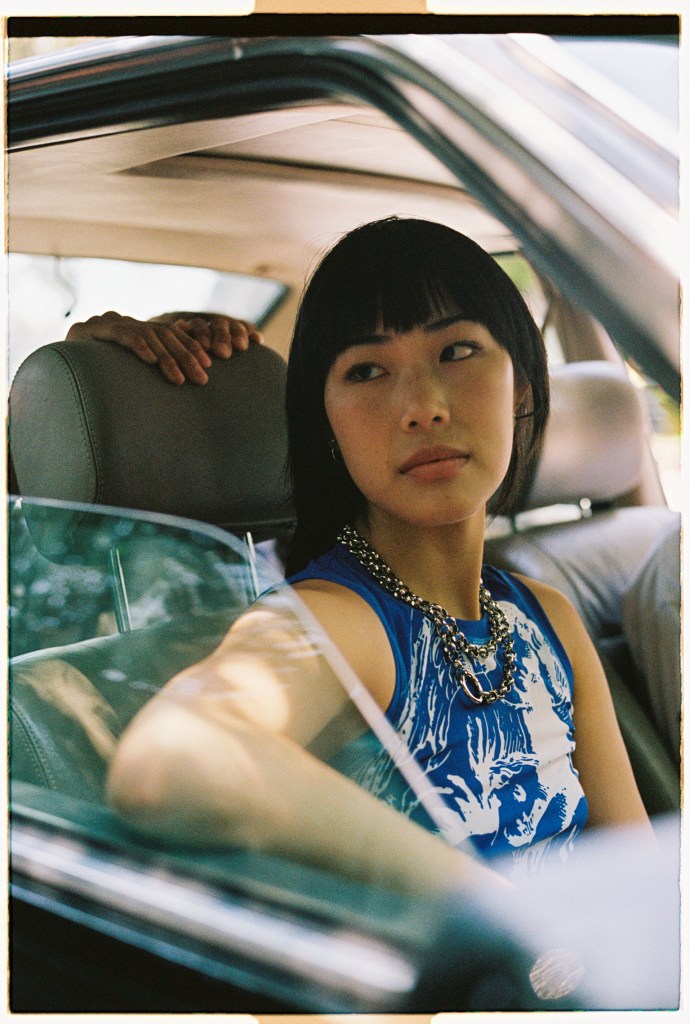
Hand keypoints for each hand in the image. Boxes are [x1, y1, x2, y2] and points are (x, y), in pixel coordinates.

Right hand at [66, 311, 263, 384]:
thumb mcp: (129, 369)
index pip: (172, 334)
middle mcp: (127, 322)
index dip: (192, 347)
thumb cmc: (98, 370)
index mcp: (138, 329)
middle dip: (186, 357)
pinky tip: (151, 360)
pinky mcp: (94, 329)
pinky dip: (138, 346)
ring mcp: (110, 323)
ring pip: (147, 336)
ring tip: (179, 379)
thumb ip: (153, 365)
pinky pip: (121, 334)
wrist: (58, 363)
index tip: (209, 366)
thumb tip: (185, 378)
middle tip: (202, 379)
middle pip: (165, 335)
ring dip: (166, 358)